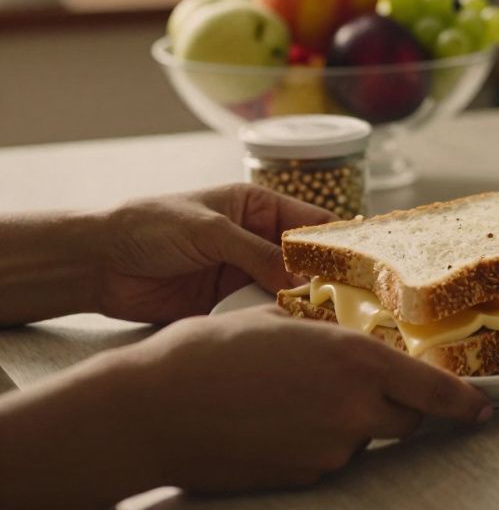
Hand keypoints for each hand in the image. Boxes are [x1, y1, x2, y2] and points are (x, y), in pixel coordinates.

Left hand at [99, 183, 336, 322]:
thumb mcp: (211, 232)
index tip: (363, 264)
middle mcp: (257, 239)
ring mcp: (243, 272)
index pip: (312, 222)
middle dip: (325, 278)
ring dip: (301, 303)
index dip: (338, 241)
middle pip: (305, 260)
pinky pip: (260, 311)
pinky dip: (275, 320)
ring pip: (286, 289)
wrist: (97, 263)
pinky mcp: (226, 302)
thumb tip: (302, 279)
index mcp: (258, 206)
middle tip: (352, 300)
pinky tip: (291, 330)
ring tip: (327, 320)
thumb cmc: (151, 226)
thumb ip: (258, 254)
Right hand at [129, 307, 492, 490]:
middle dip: (395, 404)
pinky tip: (274, 421)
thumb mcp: (276, 323)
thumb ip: (324, 333)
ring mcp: (329, 449)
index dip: (463, 401)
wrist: (148, 412)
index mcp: (354, 360)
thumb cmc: (205, 355)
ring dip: (348, 422)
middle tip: (357, 386)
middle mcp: (353, 409)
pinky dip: (315, 441)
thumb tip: (337, 333)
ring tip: (291, 398)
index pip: (433, 388)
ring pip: (362, 437)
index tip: (482, 407)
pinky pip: (327, 457)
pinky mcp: (303, 477)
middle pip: (407, 418)